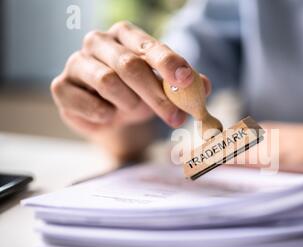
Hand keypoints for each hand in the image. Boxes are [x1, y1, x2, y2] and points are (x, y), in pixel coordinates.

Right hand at [50, 21, 210, 137]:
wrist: (110, 117)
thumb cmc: (139, 95)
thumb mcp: (164, 89)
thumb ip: (185, 86)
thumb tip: (204, 86)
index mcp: (127, 35)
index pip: (150, 46)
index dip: (169, 63)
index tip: (186, 82)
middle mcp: (99, 42)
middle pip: (130, 65)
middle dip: (156, 95)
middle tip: (175, 118)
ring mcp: (77, 62)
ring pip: (108, 82)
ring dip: (128, 104)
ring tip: (133, 111)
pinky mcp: (62, 86)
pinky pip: (87, 103)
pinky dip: (104, 115)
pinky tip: (110, 116)